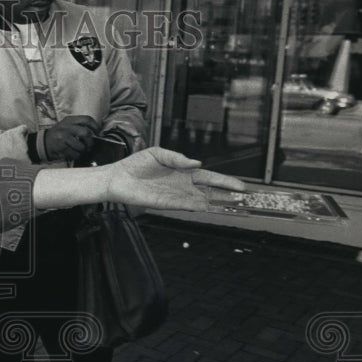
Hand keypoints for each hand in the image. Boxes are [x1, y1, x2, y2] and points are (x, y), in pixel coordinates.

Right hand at [44, 115, 100, 160]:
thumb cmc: (58, 134)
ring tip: (80, 150)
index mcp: (70, 120)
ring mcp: (63, 137)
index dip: (95, 126)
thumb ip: (79, 126)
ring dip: (83, 151)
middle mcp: (67, 127)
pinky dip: (77, 156)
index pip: (87, 119)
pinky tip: (74, 154)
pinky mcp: (61, 147)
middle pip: (86, 133)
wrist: (43, 142)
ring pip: (81, 146)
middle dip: (90, 142)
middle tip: (89, 146)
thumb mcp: (67, 125)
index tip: (98, 133)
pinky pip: (75, 154)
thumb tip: (95, 133)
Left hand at [105, 147, 244, 210]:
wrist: (118, 178)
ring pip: (202, 201)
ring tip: (233, 205)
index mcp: (183, 171)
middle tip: (244, 199)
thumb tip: (196, 162)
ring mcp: (176, 195)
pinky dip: (198, 207)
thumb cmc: (136, 164)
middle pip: (210, 191)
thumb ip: (177, 158)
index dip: (224, 181)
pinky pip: (185, 206)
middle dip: (226, 195)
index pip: (209, 177)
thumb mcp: (158, 153)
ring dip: (217, 204)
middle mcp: (183, 185)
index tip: (239, 185)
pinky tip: (209, 207)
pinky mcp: (167, 204)